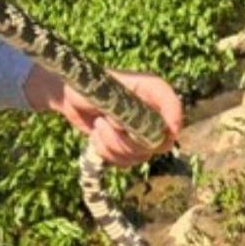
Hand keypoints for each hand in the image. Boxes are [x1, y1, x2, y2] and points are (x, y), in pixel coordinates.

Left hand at [24, 65, 182, 167]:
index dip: (174, 117)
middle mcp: (150, 112)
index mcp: (148, 90)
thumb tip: (133, 127)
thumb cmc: (86, 84)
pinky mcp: (127, 146)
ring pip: (140, 155)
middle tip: (103, 122)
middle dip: (127, 139)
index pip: (172, 103)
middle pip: (158, 141)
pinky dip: (107, 153)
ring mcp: (140, 131)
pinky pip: (125, 161)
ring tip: (97, 126)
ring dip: (113, 145)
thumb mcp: (99, 86)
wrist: (69, 96)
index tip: (167, 130)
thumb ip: (119, 103)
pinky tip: (96, 137)